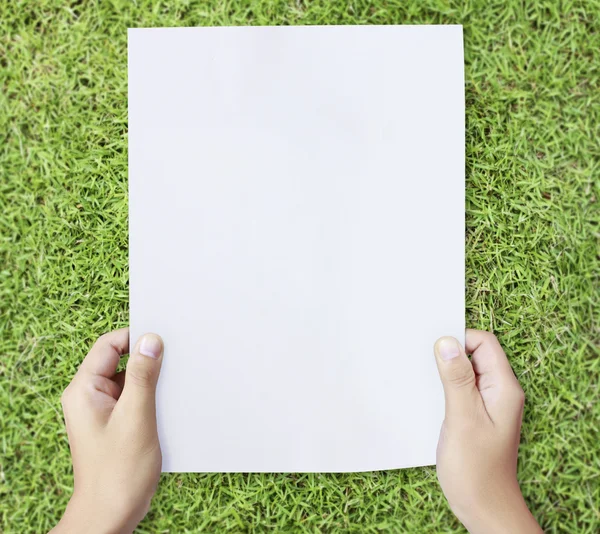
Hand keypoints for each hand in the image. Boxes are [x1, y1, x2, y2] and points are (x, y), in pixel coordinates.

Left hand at [52, 329, 163, 533]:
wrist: (110, 515)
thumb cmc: (119, 473)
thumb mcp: (136, 417)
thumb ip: (142, 376)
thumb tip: (150, 340)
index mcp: (84, 390)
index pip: (109, 345)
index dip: (135, 337)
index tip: (163, 340)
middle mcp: (88, 396)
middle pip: (119, 360)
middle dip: (146, 361)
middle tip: (171, 365)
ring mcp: (101, 411)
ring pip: (129, 379)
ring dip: (150, 382)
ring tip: (168, 393)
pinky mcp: (114, 423)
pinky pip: (132, 398)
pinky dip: (150, 398)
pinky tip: (164, 409)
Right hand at [434, 330, 542, 533]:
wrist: (483, 507)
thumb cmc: (476, 469)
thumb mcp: (463, 418)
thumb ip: (456, 378)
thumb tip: (446, 341)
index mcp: (503, 388)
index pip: (484, 343)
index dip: (458, 340)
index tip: (433, 350)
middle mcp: (499, 392)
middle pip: (474, 354)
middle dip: (449, 354)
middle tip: (425, 365)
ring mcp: (488, 404)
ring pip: (465, 372)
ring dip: (445, 373)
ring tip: (426, 384)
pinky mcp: (476, 415)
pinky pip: (461, 389)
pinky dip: (444, 388)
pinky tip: (431, 399)